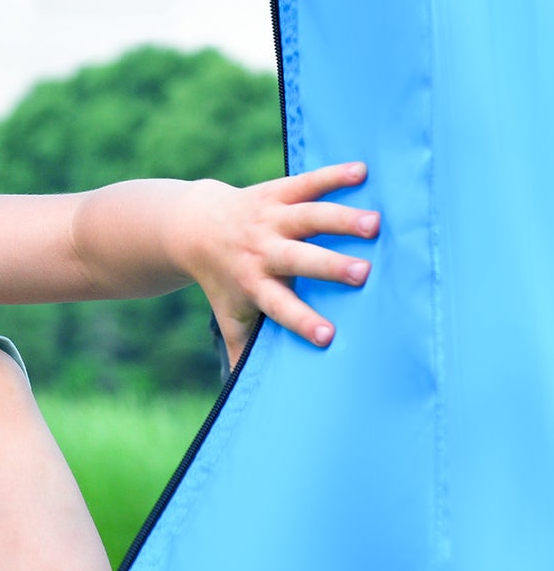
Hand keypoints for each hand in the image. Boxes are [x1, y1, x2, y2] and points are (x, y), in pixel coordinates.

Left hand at [177, 161, 378, 367]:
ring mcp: (269, 219)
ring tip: (375, 223)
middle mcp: (261, 250)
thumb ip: (242, 351)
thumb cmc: (222, 278)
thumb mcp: (229, 315)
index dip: (302, 321)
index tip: (330, 337)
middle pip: (298, 259)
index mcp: (254, 284)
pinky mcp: (275, 192)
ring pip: (307, 217)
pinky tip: (362, 171)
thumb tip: (245, 399)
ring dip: (340, 219)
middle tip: (362, 274)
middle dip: (328, 266)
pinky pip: (305, 182)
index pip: (279, 307)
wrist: (194, 226)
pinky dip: (332, 175)